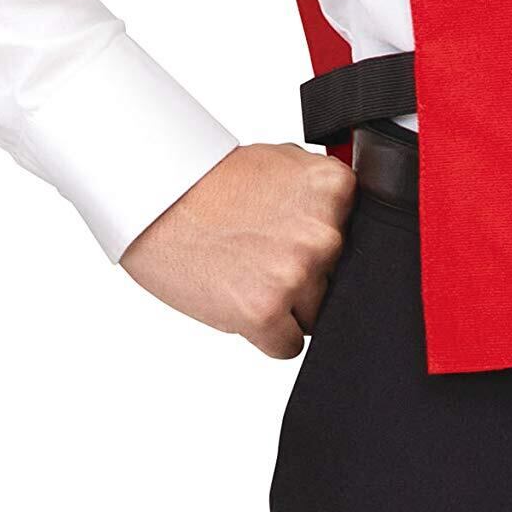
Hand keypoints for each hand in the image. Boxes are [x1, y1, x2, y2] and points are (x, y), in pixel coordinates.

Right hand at [121, 142, 357, 358]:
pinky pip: (289, 346)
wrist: (157, 199)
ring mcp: (297, 273)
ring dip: (286, 305)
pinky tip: (240, 301)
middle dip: (304, 275)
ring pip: (314, 315)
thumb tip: (349, 223)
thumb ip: (323, 196)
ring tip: (245, 272)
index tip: (290, 236)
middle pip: (336, 279)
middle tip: (260, 253)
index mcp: (335, 190)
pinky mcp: (266, 312)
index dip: (320, 244)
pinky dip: (268, 335)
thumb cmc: (213, 184)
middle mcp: (323, 232)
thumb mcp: (284, 165)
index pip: (354, 239)